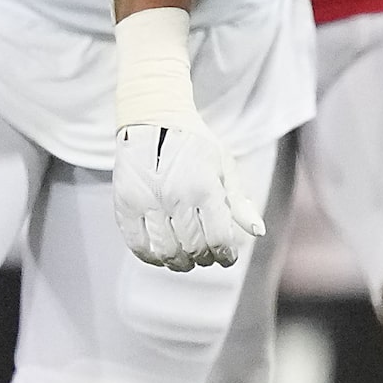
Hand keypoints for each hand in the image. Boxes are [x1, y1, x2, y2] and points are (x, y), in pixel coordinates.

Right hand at [114, 113, 262, 269]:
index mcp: (205, 188)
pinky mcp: (124, 204)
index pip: (218, 239)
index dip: (225, 255)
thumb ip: (239, 202)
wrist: (154, 119)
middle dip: (204, 259)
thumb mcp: (224, 167)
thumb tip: (258, 232)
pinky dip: (151, 257)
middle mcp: (176, 196)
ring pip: (166, 251)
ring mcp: (148, 201)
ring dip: (179, 263)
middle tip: (207, 259)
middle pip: (193, 248)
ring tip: (186, 261)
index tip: (226, 258)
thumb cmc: (196, 145)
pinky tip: (161, 257)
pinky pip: (137, 244)